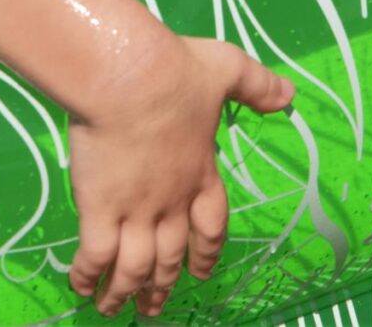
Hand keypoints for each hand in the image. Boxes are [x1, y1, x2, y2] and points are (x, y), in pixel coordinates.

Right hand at [67, 35, 293, 316]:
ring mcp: (136, 210)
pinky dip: (89, 275)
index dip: (206, 252)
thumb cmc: (176, 71)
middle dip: (162, 286)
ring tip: (114, 310)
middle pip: (170, 257)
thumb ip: (257, 85)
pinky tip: (81, 286)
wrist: (129, 77)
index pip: (211, 225)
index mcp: (201, 173)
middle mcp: (171, 202)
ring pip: (134, 267)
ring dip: (126, 292)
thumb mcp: (226, 69)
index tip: (200, 272)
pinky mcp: (100, 209)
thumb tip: (289, 94)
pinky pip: (96, 255)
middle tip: (153, 307)